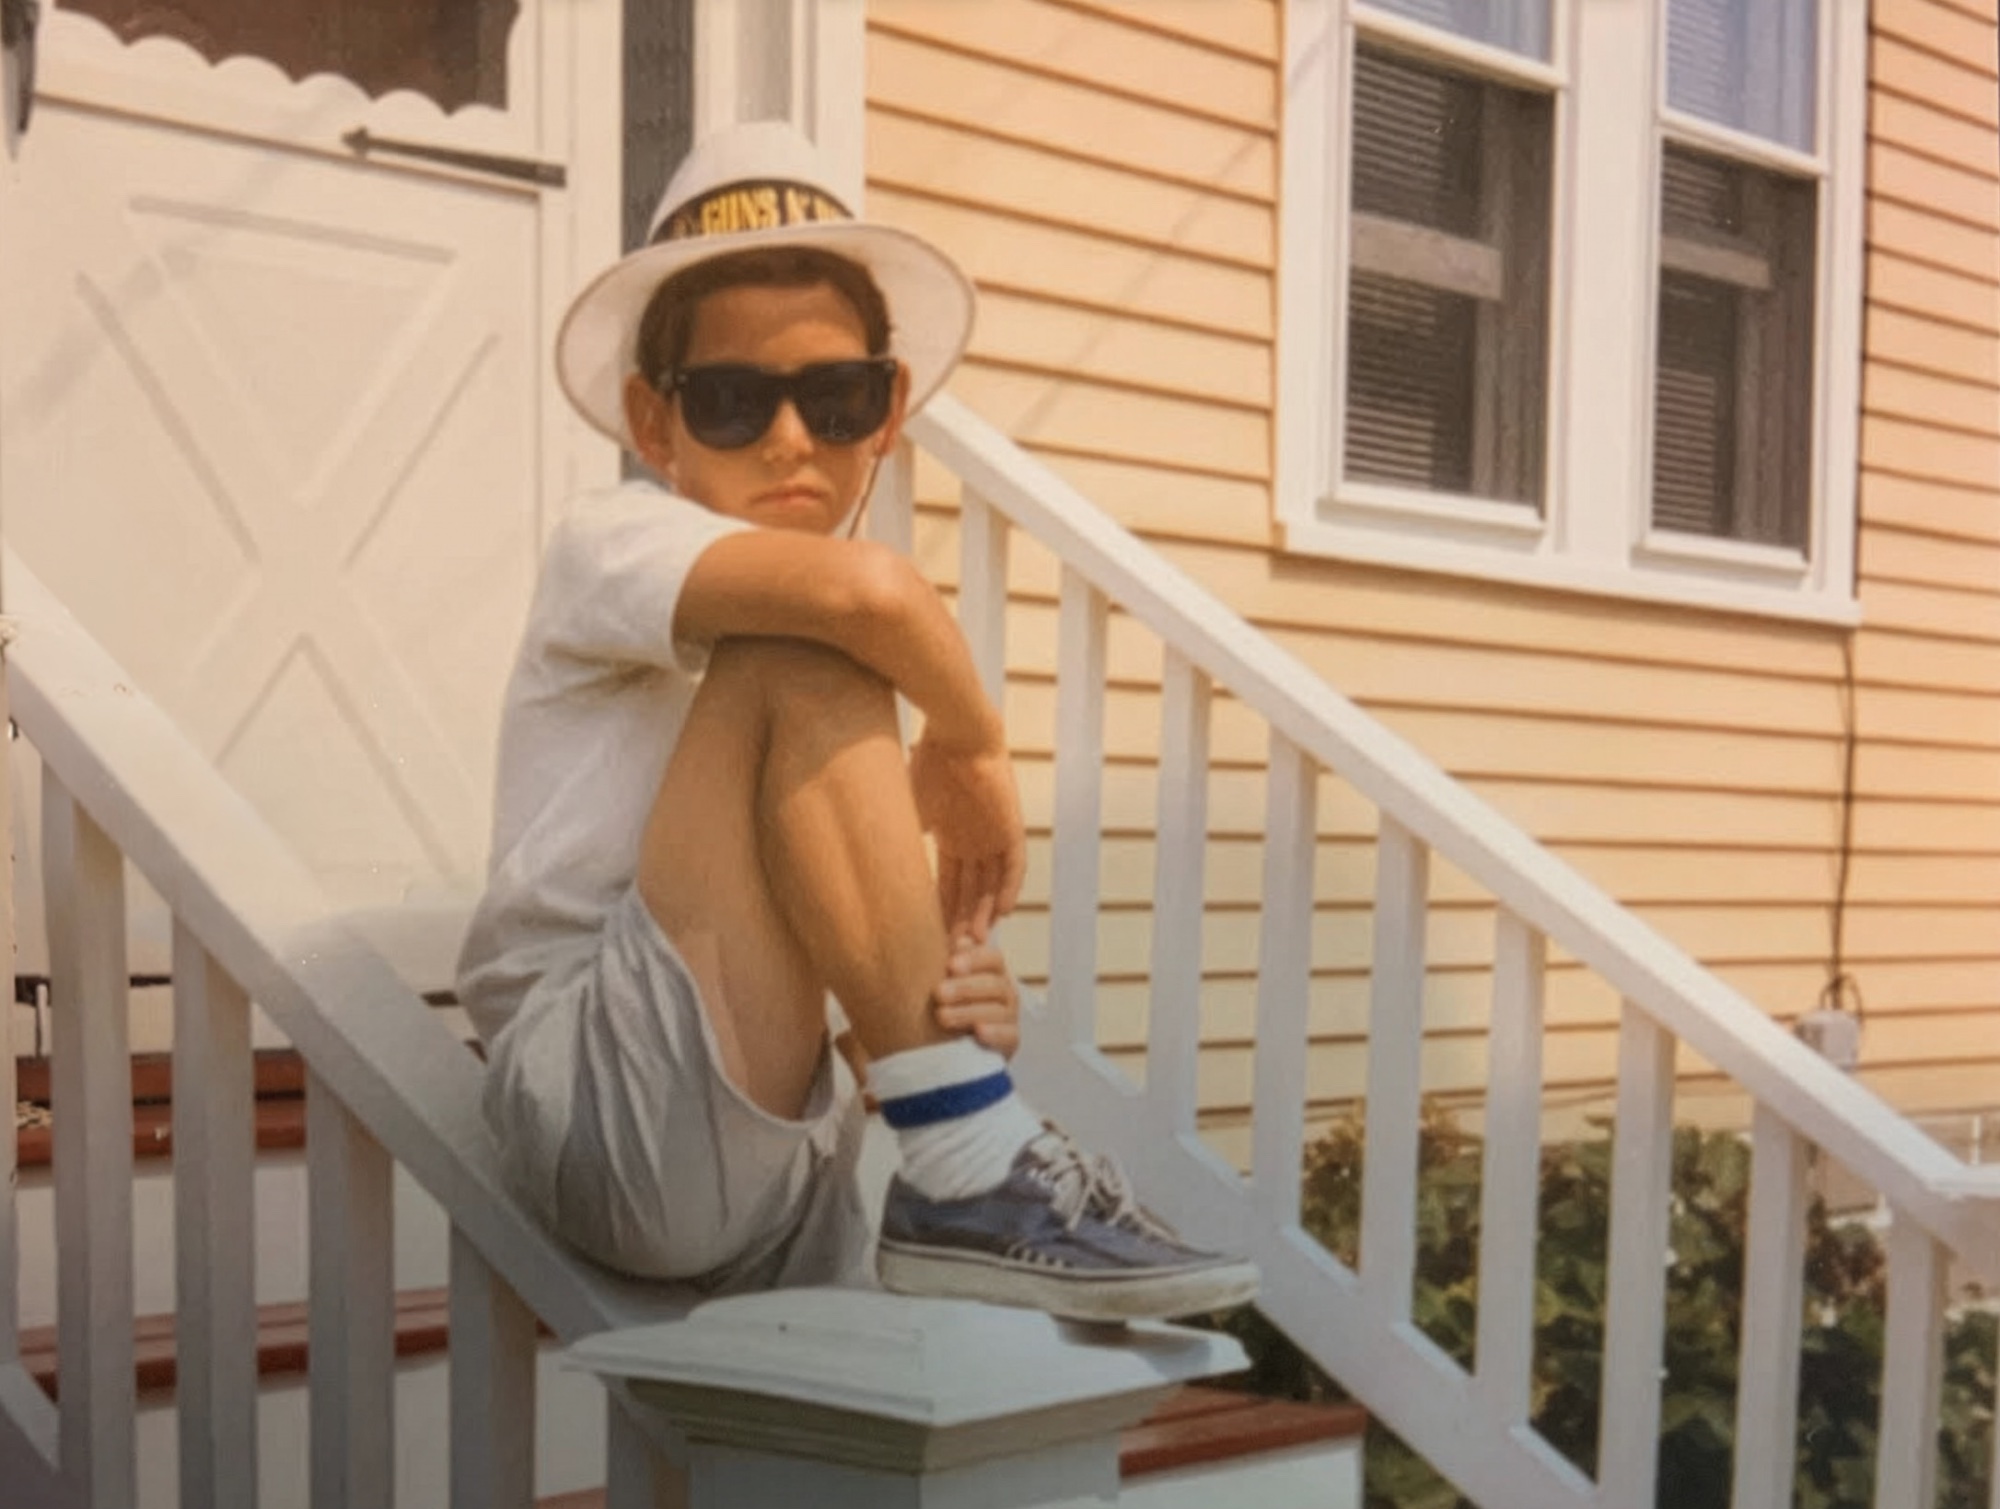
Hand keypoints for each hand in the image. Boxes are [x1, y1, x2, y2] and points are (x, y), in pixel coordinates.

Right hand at [908, 731, 1025, 934]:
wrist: (956, 732)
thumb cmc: (928, 762)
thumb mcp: (909, 806)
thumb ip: (905, 836)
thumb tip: (884, 862)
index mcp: (951, 836)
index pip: (948, 882)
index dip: (942, 909)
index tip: (933, 936)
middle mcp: (974, 840)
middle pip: (972, 889)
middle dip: (963, 920)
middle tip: (955, 949)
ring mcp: (993, 835)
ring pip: (993, 883)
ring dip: (986, 911)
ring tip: (977, 940)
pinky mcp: (1010, 826)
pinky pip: (1015, 865)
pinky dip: (1009, 888)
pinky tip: (1002, 912)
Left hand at [931, 922, 1019, 1057]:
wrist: (953, 1040)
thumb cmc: (949, 1001)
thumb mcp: (947, 978)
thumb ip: (952, 959)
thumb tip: (960, 941)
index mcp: (992, 971)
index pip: (992, 958)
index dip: (974, 959)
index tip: (950, 966)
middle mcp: (1005, 991)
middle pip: (994, 984)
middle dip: (965, 988)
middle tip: (938, 992)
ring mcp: (1010, 1016)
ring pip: (998, 1011)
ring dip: (969, 1012)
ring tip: (942, 1016)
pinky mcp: (1011, 1041)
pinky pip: (1009, 1036)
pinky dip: (995, 1033)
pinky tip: (978, 1032)